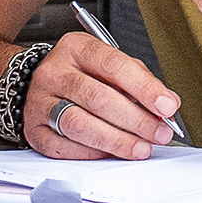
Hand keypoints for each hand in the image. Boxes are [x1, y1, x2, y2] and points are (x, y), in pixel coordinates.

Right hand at [28, 31, 183, 161]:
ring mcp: (40, 102)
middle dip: (136, 120)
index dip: (144, 88)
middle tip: (159, 133)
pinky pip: (64, 146)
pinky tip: (111, 153)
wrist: (38, 85)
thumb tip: (167, 104)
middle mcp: (54, 72)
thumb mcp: (108, 64)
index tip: (167, 106)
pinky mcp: (34, 130)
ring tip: (140, 148)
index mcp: (76, 49)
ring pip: (79, 124)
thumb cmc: (80, 75)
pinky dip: (93, 153)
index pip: (113, 65)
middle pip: (97, 98)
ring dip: (116, 140)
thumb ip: (139, 80)